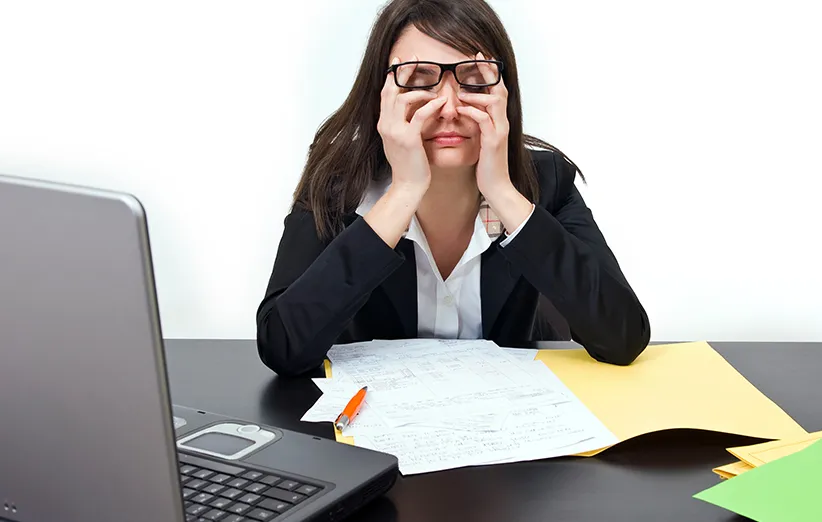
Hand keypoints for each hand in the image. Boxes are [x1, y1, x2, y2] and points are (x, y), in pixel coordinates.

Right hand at [377, 56, 446, 195]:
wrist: (407, 186)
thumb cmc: (408, 166)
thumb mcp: (400, 142)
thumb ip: (401, 125)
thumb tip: (409, 113)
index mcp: (384, 124)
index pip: (385, 93)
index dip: (392, 76)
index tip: (401, 63)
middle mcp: (386, 124)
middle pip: (391, 90)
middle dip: (403, 72)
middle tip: (416, 59)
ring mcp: (395, 131)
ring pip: (403, 99)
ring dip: (420, 90)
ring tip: (435, 90)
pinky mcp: (408, 138)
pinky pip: (419, 114)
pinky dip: (431, 105)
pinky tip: (441, 102)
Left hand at [456, 52, 532, 233]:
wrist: (497, 187)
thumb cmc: (487, 166)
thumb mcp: (482, 140)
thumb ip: (477, 123)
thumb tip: (466, 109)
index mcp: (498, 120)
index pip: (497, 89)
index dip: (489, 72)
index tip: (479, 56)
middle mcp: (502, 122)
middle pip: (499, 88)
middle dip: (487, 72)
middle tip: (476, 57)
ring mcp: (499, 130)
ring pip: (494, 101)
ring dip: (477, 93)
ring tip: (461, 91)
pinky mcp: (493, 141)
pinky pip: (484, 119)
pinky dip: (473, 111)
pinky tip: (461, 109)